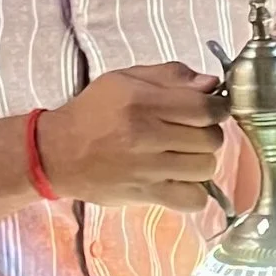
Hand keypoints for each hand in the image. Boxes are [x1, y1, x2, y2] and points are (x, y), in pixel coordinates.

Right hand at [38, 65, 226, 209]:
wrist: (57, 152)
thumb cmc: (93, 113)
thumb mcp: (125, 79)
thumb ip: (171, 76)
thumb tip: (212, 84)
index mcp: (142, 102)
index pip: (205, 107)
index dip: (218, 107)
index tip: (213, 109)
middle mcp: (145, 135)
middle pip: (210, 138)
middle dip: (208, 134)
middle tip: (191, 133)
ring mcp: (146, 168)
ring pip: (205, 167)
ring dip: (200, 161)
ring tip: (182, 156)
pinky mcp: (145, 194)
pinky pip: (193, 199)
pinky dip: (194, 192)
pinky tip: (180, 180)